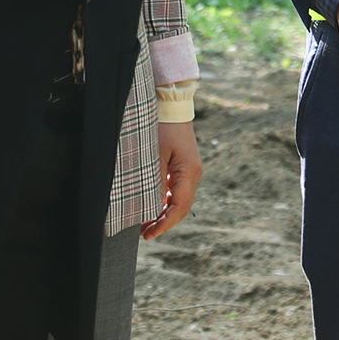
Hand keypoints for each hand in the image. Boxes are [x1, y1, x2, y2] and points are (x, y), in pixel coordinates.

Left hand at [144, 119, 201, 239]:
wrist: (170, 105)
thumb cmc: (161, 127)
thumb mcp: (154, 155)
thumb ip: (154, 182)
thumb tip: (151, 208)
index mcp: (189, 172)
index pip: (179, 207)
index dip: (165, 223)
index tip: (149, 234)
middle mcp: (193, 174)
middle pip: (181, 207)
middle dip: (164, 222)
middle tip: (144, 234)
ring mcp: (189, 171)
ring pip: (179, 200)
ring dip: (164, 213)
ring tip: (145, 225)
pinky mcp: (183, 167)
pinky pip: (176, 190)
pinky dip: (164, 202)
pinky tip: (152, 207)